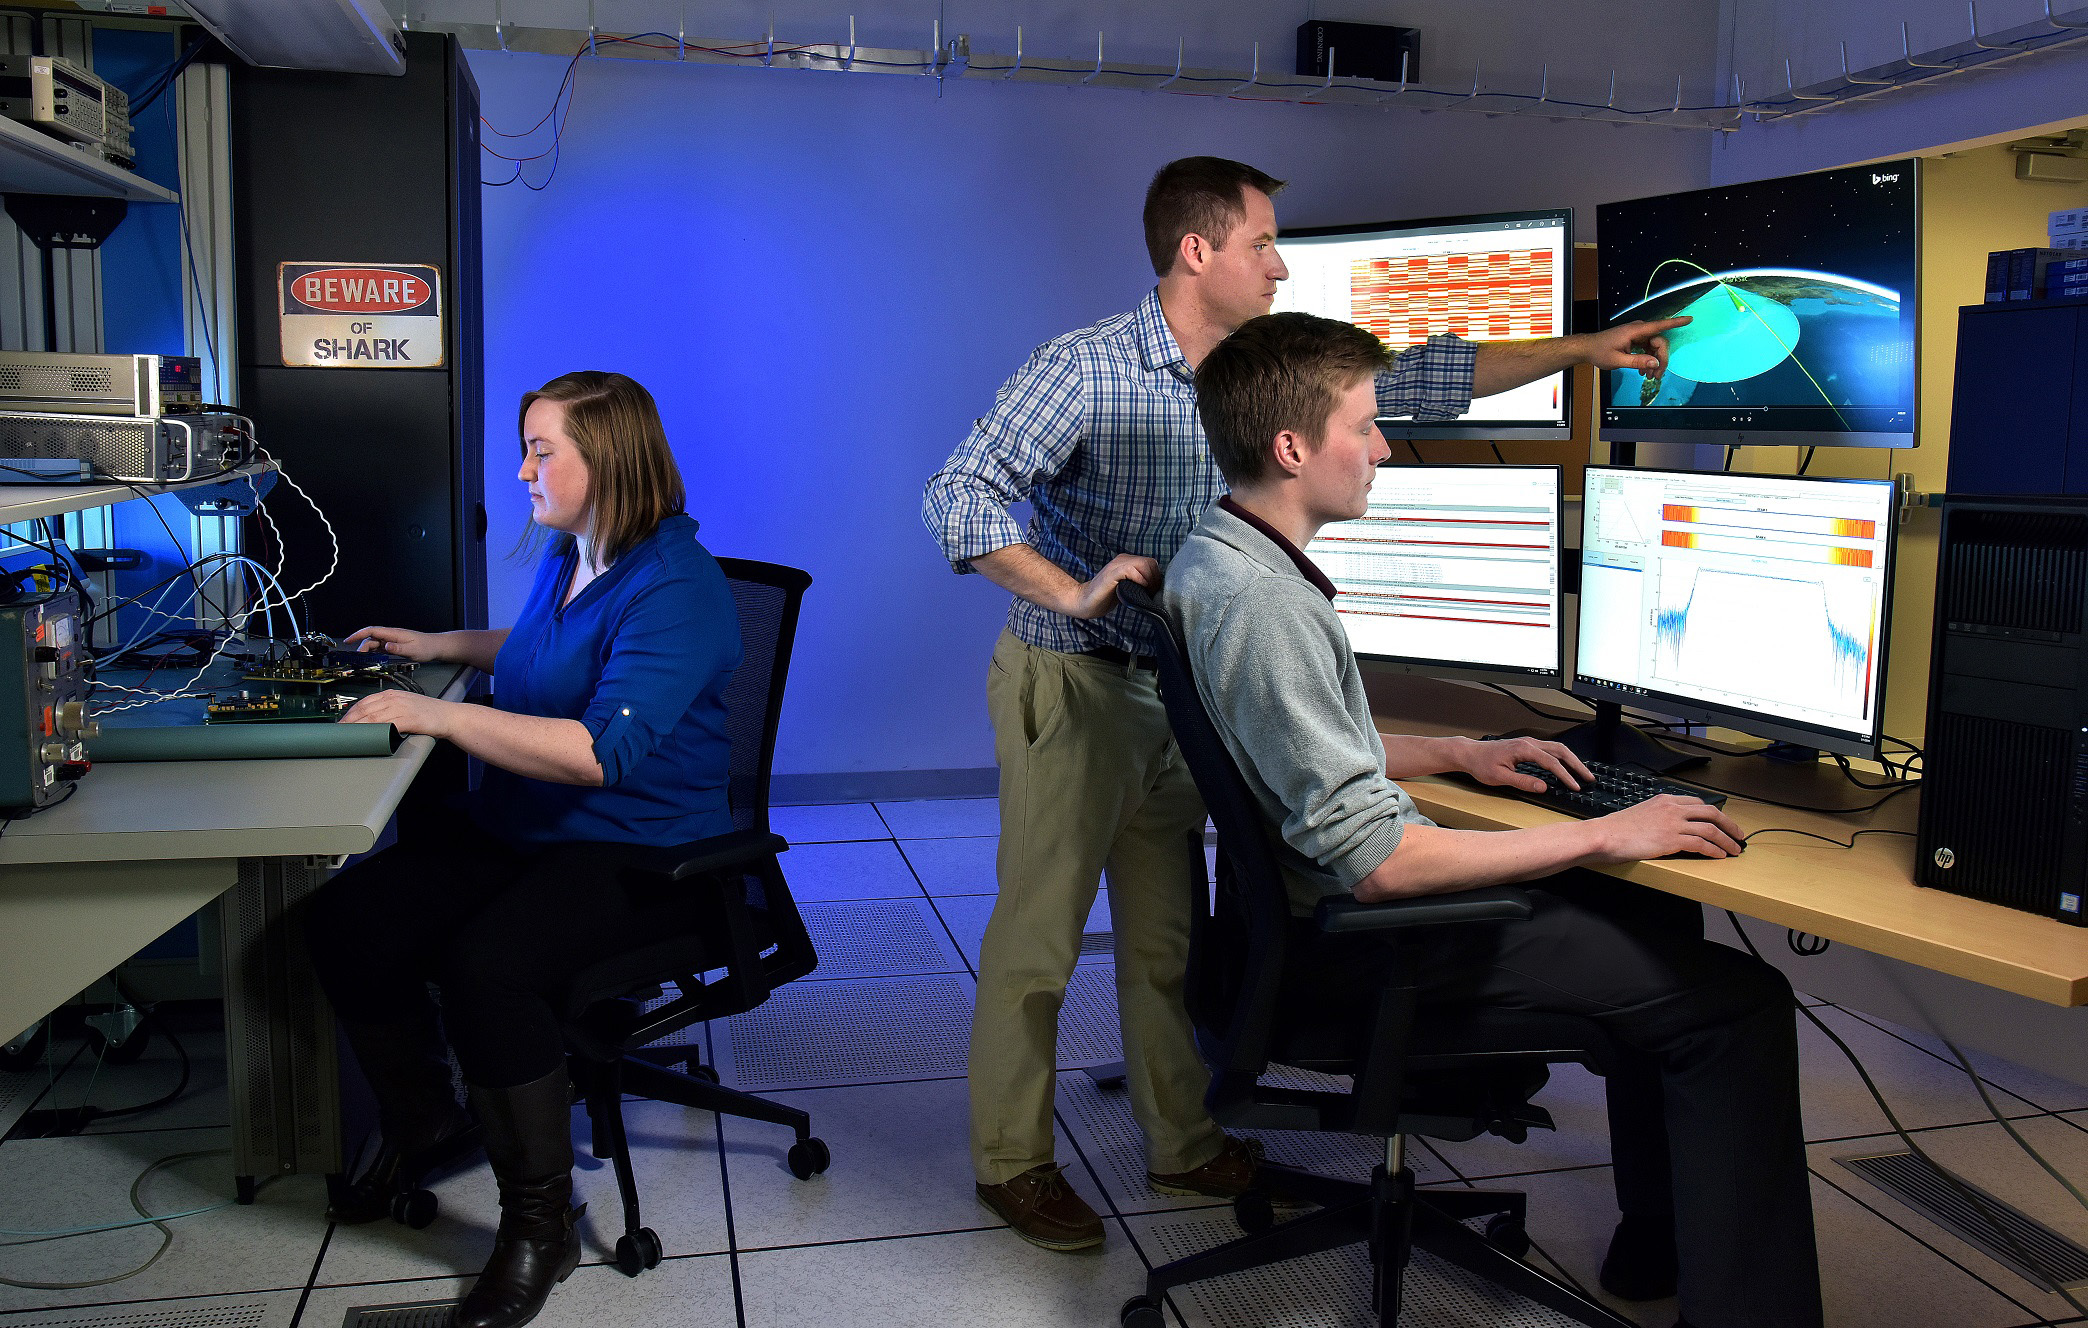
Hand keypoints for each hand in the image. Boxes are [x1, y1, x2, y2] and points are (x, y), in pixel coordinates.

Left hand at [340, 690, 456, 736]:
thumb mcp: (406, 705)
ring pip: (373, 717)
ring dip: (358, 727)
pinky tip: (368, 736)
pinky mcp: (409, 719)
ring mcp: (401, 707)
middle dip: (349, 721)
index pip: (364, 702)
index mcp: (392, 694)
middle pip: (365, 709)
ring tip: (348, 736)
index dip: (350, 713)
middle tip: (339, 731)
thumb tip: (372, 721)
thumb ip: (389, 709)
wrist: (449, 716)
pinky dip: (375, 730)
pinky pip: (387, 725)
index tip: (341, 722)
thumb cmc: (429, 713)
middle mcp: (394, 698)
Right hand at [344, 625, 444, 662]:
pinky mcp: (393, 646)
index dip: (358, 634)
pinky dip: (373, 653)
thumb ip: (398, 648)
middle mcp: (391, 636)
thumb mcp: (413, 650)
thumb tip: (386, 646)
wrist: (435, 646)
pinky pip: (379, 648)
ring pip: (374, 643)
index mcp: (393, 634)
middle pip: (370, 638)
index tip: (348, 640)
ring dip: (366, 651)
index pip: (372, 631)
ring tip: (362, 661)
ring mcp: (391, 640)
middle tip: (358, 659)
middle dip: (361, 647)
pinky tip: (371, 659)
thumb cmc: (426, 647)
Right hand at [1060, 553, 1159, 619]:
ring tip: (1146, 593)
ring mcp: (1116, 565)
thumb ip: (1138, 582)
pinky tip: (1138, 589)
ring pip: (1143, 564)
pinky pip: (1131, 570)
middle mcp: (1122, 559)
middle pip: (1150, 562)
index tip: (1154, 591)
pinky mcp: (1111, 573)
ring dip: (1149, 580)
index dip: (1156, 576)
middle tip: (1151, 593)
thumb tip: (1156, 587)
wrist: (1084, 601)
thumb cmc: (1105, 597)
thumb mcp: (1127, 587)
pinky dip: (1139, 579)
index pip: (1151, 562)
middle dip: (1155, 579)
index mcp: (1127, 561)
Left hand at [1456, 736, 1590, 792]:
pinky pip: (1550, 749)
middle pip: (1560, 751)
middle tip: (1589, 778)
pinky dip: (1562, 757)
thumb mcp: (1500, 777)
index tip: (1575, 786)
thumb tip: (1543, 787)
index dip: (1565, 776)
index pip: (1551, 762)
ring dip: (1571, 760)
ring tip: (1583, 773)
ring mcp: (1528, 743)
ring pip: (1557, 748)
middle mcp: (1529, 743)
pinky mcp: (1527, 746)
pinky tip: (1567, 766)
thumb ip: (1523, 782)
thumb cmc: (1481, 764)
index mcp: (1523, 749)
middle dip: (1576, 764)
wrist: (1470, 754)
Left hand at [1577, 317, 1690, 375]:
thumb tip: (1655, 363)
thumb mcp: (1617, 360)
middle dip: (1661, 359)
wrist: (1588, 348)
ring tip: (1649, 376)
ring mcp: (1637, 334)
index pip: (1659, 325)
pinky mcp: (1636, 340)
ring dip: (1655, 362)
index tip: (1689, 319)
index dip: (1675, 322)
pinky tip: (1644, 371)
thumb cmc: (1599, 351)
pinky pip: (1648, 349)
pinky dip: (1648, 360)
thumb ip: (1637, 361)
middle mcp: (1638, 330)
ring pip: (1655, 347)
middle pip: (1659, 342)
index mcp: (1635, 331)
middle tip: (1657, 376)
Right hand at [1589, 794, 1744, 861]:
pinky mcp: (1672, 840)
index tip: (1721, 822)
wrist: (1604, 835)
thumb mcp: (1639, 814)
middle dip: (1729, 824)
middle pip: (1711, 812)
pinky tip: (1719, 856)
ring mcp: (1673, 824)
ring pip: (1711, 829)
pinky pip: (1702, 844)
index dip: (1713, 814)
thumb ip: (1656, 817)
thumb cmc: (1615, 829)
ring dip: (1726, 840)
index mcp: (1664, 800)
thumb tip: (1664, 828)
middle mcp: (1672, 809)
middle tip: (1738, 835)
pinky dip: (1714, 850)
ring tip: (1734, 850)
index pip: (1697, 803)